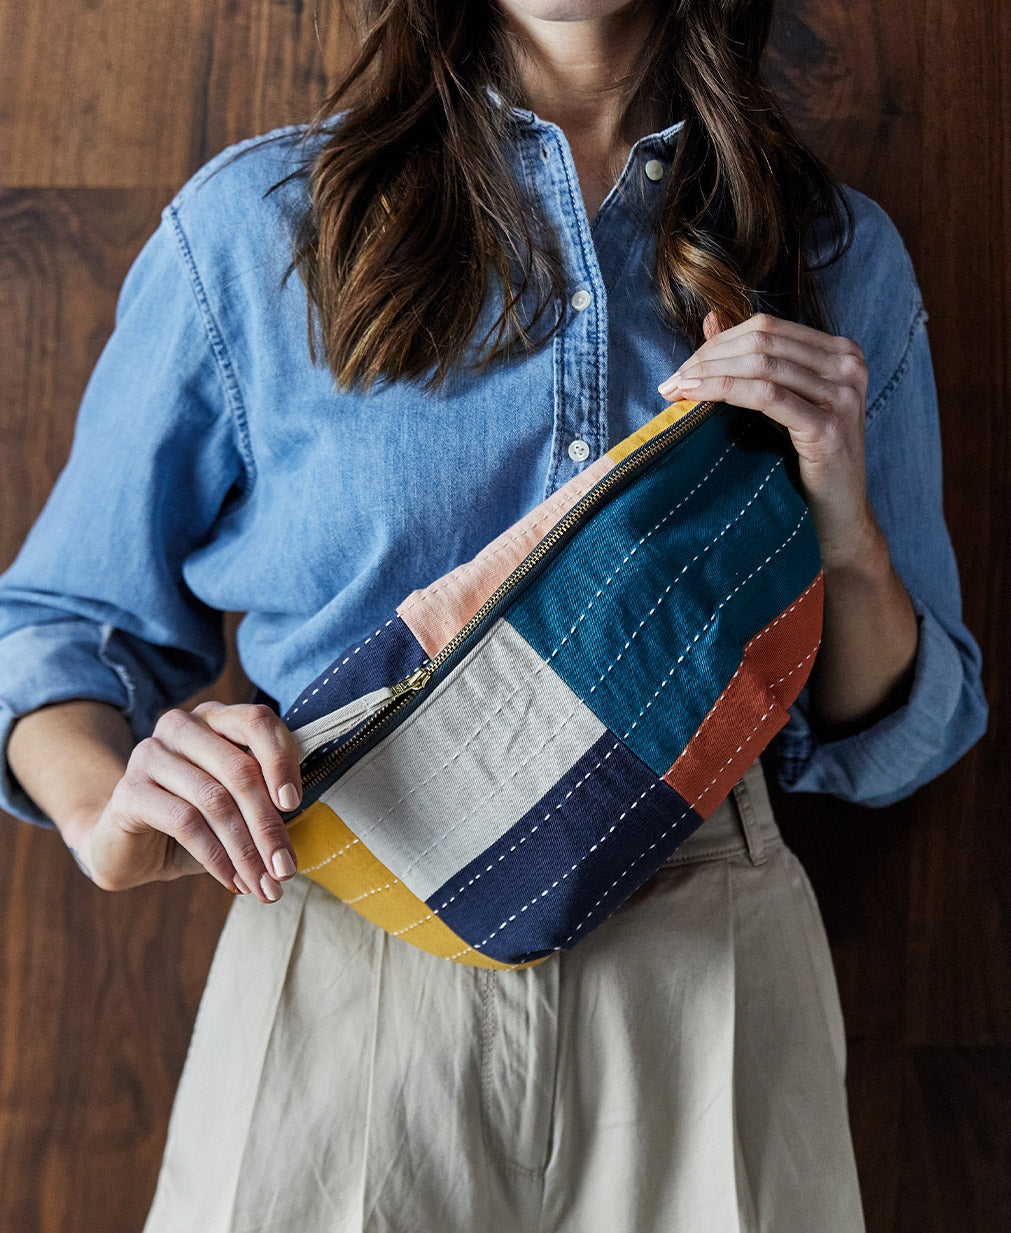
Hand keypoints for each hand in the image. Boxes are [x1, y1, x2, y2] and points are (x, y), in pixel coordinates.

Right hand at [75, 701, 302, 901]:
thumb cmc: (196, 822)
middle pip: (239, 768)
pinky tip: (232, 881)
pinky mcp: (129, 791)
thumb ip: (269, 798)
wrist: (130, 847)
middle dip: (268, 825)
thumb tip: (305, 824)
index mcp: (215, 718)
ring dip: (246, 849)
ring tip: (264, 885)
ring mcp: (150, 755)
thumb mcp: (238, 805)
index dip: (281, 760)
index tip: (295, 805)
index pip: (257, 721)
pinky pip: (184, 822)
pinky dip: (215, 857)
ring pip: (214, 799)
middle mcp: (181, 727)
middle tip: (286, 868)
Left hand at [658, 310, 880, 568]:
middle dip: (708, 358)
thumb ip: (752, 361)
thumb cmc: (805, 464)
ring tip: (675, 390)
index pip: (767, 328)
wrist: (837, 519)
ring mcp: (842, 396)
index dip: (717, 342)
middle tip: (672, 381)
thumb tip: (710, 318)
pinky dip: (724, 391)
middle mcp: (849, 367)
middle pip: (761, 341)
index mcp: (841, 353)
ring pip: (761, 364)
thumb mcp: (782, 404)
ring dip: (709, 374)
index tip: (682, 368)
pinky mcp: (828, 428)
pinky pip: (765, 396)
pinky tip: (695, 399)